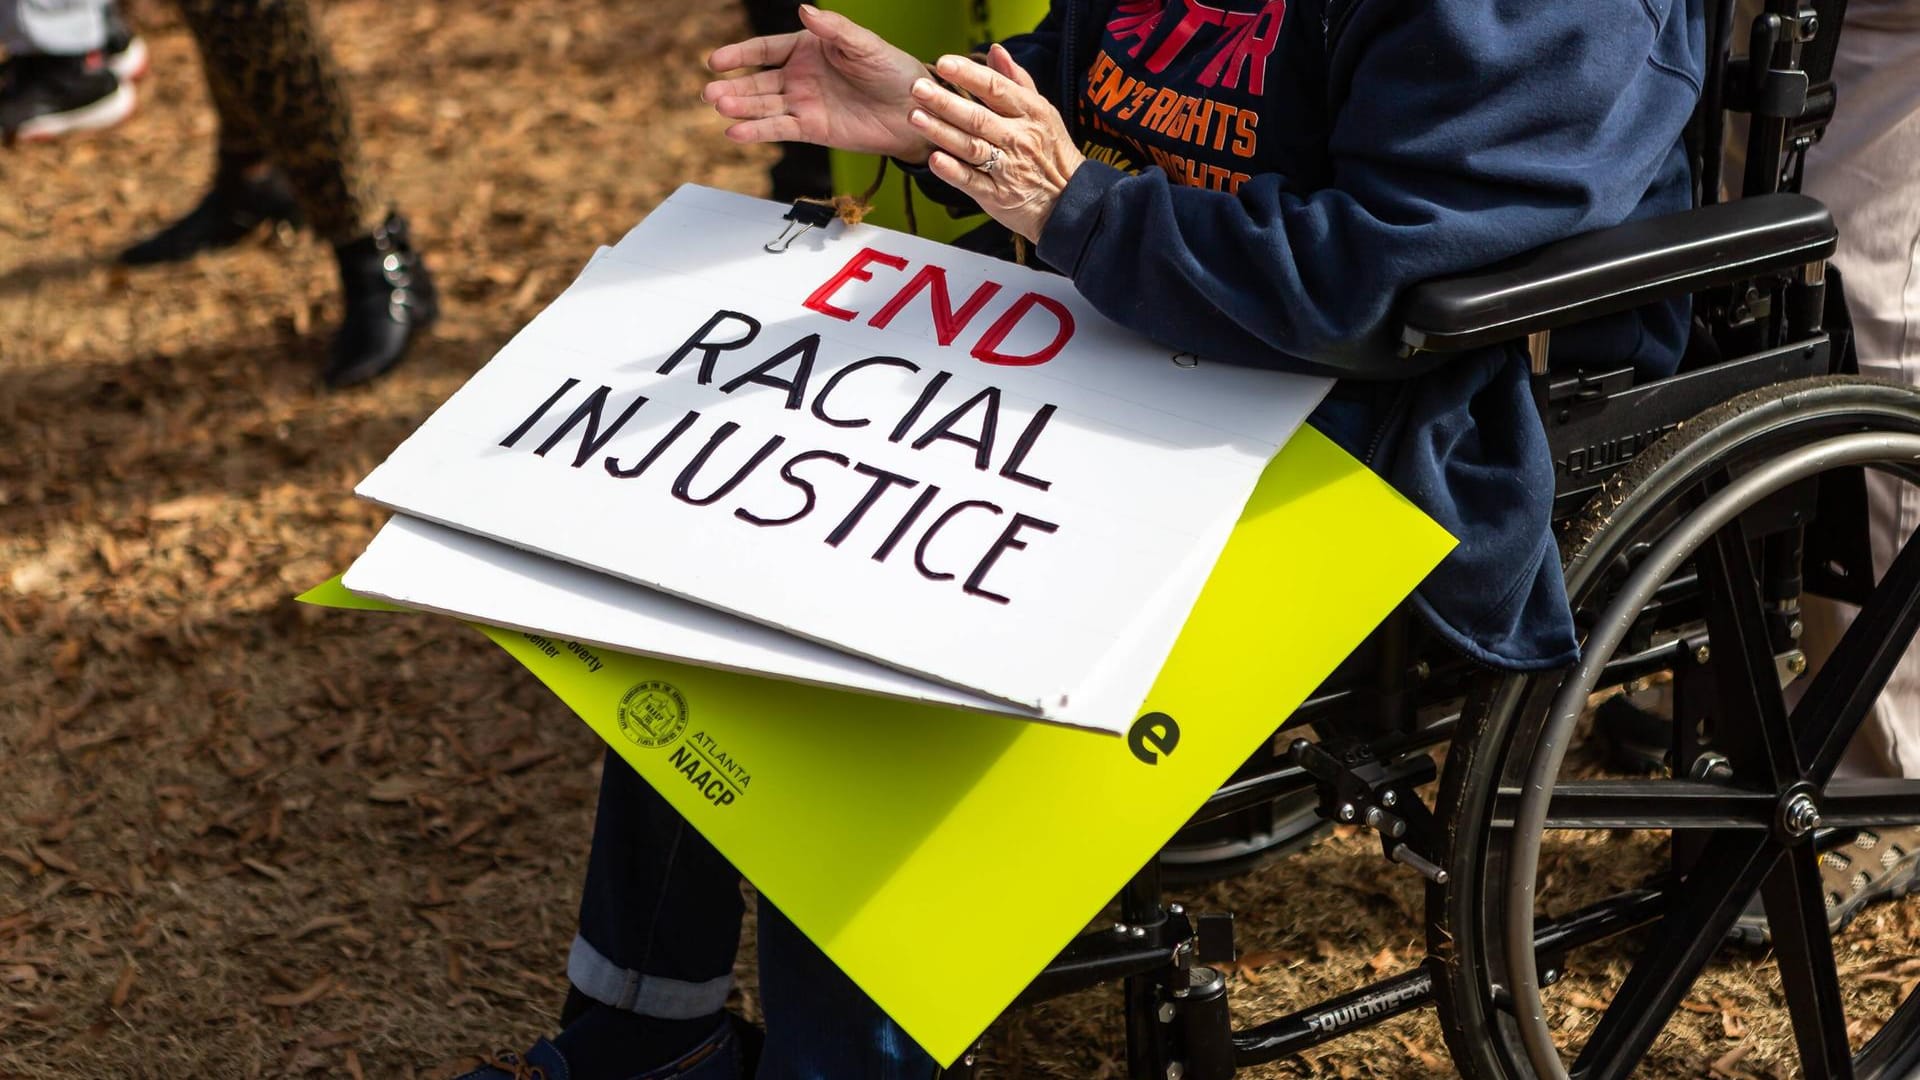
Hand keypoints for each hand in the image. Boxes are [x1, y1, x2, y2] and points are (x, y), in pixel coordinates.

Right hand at [704, 4, 931, 162]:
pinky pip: (780, 129)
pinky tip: (736, 132)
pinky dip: (758, 131)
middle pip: (758, 81)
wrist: (912, 110)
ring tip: (719, 107)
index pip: (765, 49)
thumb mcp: (864, 44)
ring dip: (740, 107)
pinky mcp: (812, 129)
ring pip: (764, 106)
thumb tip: (805, 10)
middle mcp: (800, 77)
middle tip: (708, 93)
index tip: (715, 61)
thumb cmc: (892, 70)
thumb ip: (833, 29)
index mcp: (808, 49)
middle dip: (732, 87)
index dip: (739, 55)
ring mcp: (804, 104)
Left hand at [909, 46, 1085, 242]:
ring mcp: (1008, 169)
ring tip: (916, 117)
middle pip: (978, 117)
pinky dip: (953, 172)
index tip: (944, 63)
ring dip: (941, 132)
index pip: (996, 88)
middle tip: (917, 88)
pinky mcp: (998, 196)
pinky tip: (934, 159)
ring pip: (971, 147)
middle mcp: (1019, 139)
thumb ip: (1017, 81)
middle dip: (945, 102)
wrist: (1070, 202)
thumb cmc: (1051, 152)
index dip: (969, 75)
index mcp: (1031, 113)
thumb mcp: (1043, 112)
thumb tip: (995, 50)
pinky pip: (972, 182)